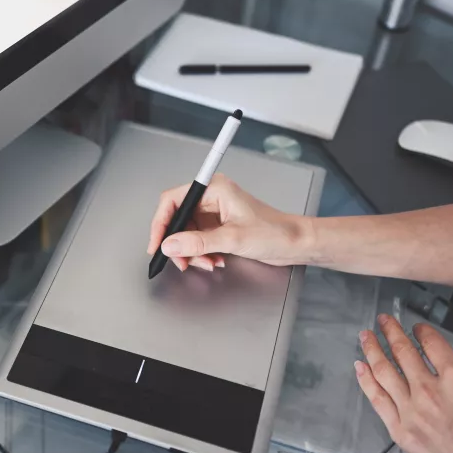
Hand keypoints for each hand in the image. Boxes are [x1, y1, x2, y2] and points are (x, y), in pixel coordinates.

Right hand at [146, 174, 308, 271]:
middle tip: (181, 261)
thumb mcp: (232, 239)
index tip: (157, 243)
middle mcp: (212, 198)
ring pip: (187, 233)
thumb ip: (198, 242)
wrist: (295, 244)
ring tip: (205, 263)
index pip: (173, 200)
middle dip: (178, 243)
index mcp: (214, 189)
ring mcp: (215, 213)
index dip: (161, 223)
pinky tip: (214, 260)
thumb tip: (170, 244)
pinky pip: (198, 240)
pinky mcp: (219, 226)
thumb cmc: (274, 232)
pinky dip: (201, 253)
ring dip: (192, 252)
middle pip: (178, 219)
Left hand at [356, 315, 452, 452]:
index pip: (432, 343)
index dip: (421, 331)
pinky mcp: (399, 431)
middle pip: (403, 352)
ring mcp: (410, 411)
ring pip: (384, 371)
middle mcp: (429, 390)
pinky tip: (359, 366)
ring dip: (372, 349)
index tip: (415, 326)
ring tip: (365, 335)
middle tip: (382, 320)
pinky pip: (376, 399)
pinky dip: (366, 380)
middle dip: (391, 331)